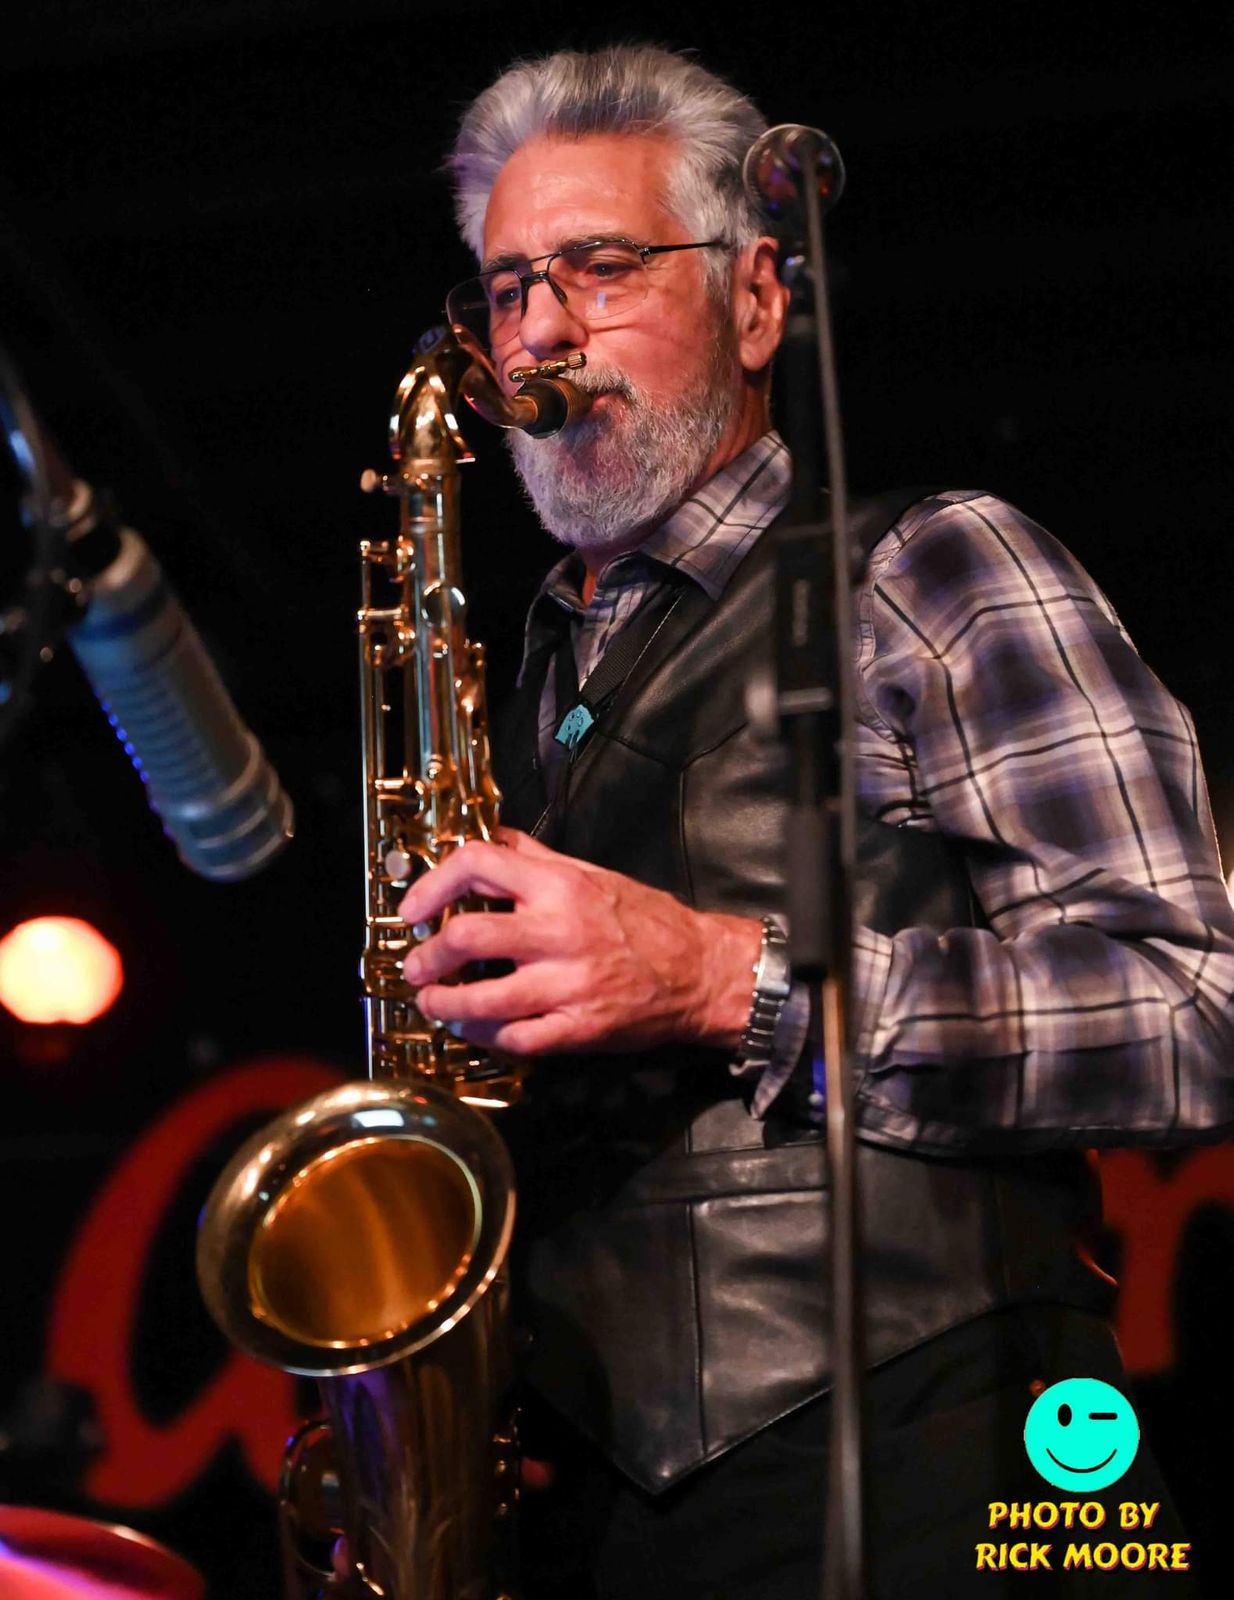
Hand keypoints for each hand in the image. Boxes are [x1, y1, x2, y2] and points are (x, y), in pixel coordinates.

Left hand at [398, 828, 761, 1056]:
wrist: (701, 971)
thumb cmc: (647, 920)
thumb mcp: (592, 874)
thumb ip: (538, 858)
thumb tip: (495, 837)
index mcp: (559, 885)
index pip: (478, 864)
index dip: (432, 885)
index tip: (413, 910)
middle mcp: (559, 931)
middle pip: (468, 936)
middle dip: (428, 956)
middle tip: (416, 966)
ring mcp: (569, 983)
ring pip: (483, 1000)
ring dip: (444, 1005)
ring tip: (433, 1004)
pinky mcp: (579, 1027)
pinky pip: (516, 1038)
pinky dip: (485, 1037)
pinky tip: (474, 1030)